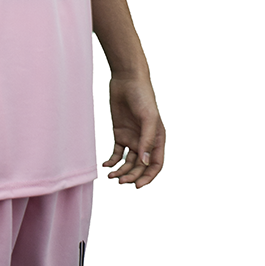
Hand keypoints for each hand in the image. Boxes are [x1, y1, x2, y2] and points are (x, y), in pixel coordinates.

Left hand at [102, 73, 164, 187]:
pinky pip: (117, 153)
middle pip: (140, 167)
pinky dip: (112, 161)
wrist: (127, 80)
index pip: (156, 165)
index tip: (137, 186)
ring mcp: (132, 138)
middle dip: (132, 176)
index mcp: (157, 139)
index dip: (148, 177)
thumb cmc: (143, 96)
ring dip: (121, 171)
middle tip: (120, 181)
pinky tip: (106, 165)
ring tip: (111, 176)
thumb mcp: (148, 118)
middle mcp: (145, 141)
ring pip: (128, 162)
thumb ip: (146, 141)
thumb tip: (144, 163)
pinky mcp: (120, 133)